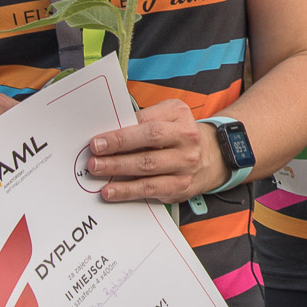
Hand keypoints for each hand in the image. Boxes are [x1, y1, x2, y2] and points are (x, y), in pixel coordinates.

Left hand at [86, 100, 225, 203]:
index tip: (98, 140)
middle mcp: (186, 138)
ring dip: (118, 169)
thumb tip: (109, 133)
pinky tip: (111, 191)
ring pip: (148, 167)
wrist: (211, 157)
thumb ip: (143, 120)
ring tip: (97, 170)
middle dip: (118, 148)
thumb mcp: (168, 116)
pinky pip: (150, 189)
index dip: (121, 132)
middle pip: (149, 141)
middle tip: (94, 154)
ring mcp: (185, 164)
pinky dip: (128, 191)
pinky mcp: (180, 185)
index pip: (147, 122)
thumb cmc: (179, 135)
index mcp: (179, 115)